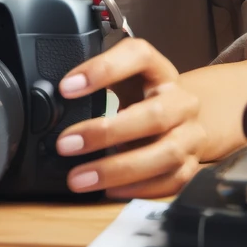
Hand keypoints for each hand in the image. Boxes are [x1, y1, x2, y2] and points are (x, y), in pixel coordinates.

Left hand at [54, 37, 207, 198]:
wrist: (184, 117)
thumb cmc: (144, 94)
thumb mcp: (125, 77)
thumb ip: (97, 81)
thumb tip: (54, 98)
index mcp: (160, 70)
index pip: (139, 56)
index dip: (104, 69)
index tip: (66, 88)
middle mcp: (182, 101)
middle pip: (154, 115)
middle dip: (106, 132)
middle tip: (66, 144)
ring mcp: (191, 135)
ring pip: (164, 154)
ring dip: (117, 170)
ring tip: (79, 177)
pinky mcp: (191, 165)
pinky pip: (169, 182)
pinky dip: (136, 189)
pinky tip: (107, 190)